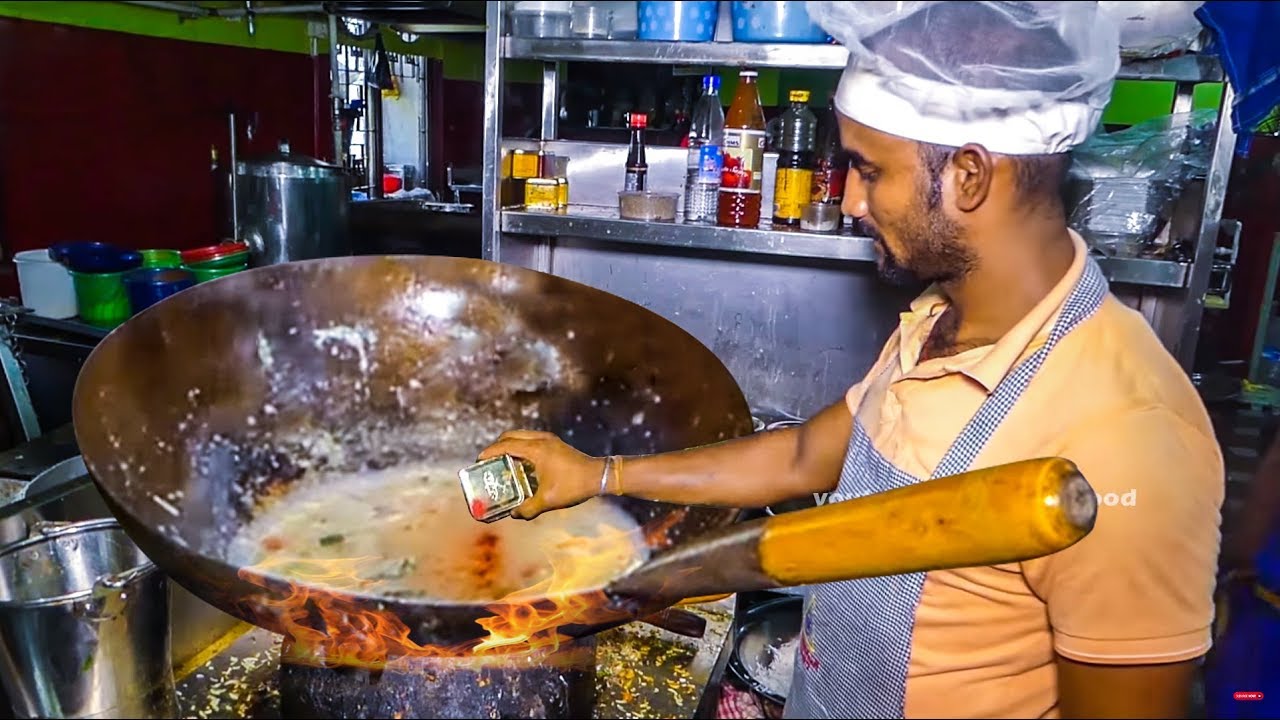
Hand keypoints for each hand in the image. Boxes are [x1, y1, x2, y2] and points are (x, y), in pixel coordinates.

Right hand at [476, 430, 604, 519]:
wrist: (598, 476)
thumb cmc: (573, 485)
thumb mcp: (548, 500)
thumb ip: (528, 508)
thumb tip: (514, 514)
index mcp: (536, 449)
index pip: (505, 445)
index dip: (489, 452)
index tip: (478, 461)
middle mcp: (541, 440)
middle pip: (511, 436)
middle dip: (497, 446)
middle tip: (489, 462)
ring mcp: (549, 440)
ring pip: (522, 436)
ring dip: (510, 446)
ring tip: (503, 463)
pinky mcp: (555, 444)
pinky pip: (531, 441)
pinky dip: (521, 448)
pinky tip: (522, 466)